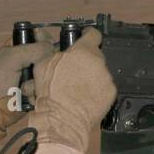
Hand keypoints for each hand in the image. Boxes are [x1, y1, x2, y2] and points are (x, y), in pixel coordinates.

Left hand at [0, 37, 57, 153]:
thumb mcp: (11, 58)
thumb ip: (33, 49)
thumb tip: (52, 51)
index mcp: (20, 46)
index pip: (42, 36)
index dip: (45, 43)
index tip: (42, 52)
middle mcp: (29, 58)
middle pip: (51, 56)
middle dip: (42, 67)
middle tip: (30, 73)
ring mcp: (34, 74)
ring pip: (50, 73)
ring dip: (39, 83)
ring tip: (24, 89)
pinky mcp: (38, 89)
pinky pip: (48, 88)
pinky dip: (39, 93)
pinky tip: (28, 97)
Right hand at [28, 28, 116, 151]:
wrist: (62, 118)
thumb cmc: (51, 93)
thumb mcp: (42, 66)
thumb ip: (52, 53)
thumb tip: (55, 50)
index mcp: (82, 51)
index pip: (92, 34)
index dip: (87, 35)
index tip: (86, 37)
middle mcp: (98, 62)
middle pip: (95, 56)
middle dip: (85, 62)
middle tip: (73, 72)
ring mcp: (106, 78)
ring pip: (99, 73)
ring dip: (91, 77)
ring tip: (77, 88)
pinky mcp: (111, 93)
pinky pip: (104, 88)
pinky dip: (97, 91)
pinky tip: (86, 98)